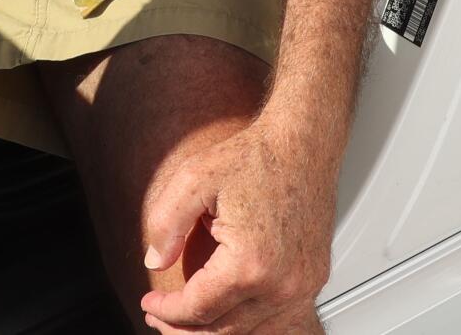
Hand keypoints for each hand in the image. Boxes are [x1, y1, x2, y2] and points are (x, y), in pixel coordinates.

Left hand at [139, 118, 333, 333]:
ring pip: (249, 330)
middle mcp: (282, 284)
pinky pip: (273, 318)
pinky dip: (243, 321)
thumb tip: (154, 261)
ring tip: (185, 318)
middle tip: (159, 316)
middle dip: (185, 328)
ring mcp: (302, 286)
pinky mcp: (312, 280)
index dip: (166, 311)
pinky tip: (222, 309)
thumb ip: (164, 224)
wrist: (303, 144)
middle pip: (223, 329)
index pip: (197, 308)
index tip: (148, 303)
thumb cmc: (255, 157)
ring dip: (213, 330)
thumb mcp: (192, 179)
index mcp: (250, 264)